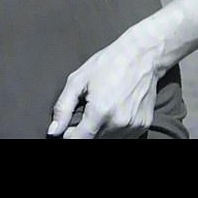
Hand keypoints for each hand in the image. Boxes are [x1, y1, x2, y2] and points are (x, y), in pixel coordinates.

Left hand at [47, 33, 162, 138]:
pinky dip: (116, 129)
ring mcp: (134, 126)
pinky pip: (125, 136)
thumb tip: (53, 131)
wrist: (142, 55)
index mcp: (100, 112)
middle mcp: (118, 123)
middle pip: (94, 141)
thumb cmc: (108, 63)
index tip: (69, 128)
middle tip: (86, 113)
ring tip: (101, 110)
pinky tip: (115, 112)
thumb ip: (63, 108)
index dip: (70, 135)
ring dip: (101, 132)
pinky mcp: (144, 125)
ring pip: (110, 141)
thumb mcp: (78, 80)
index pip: (79, 140)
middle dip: (85, 132)